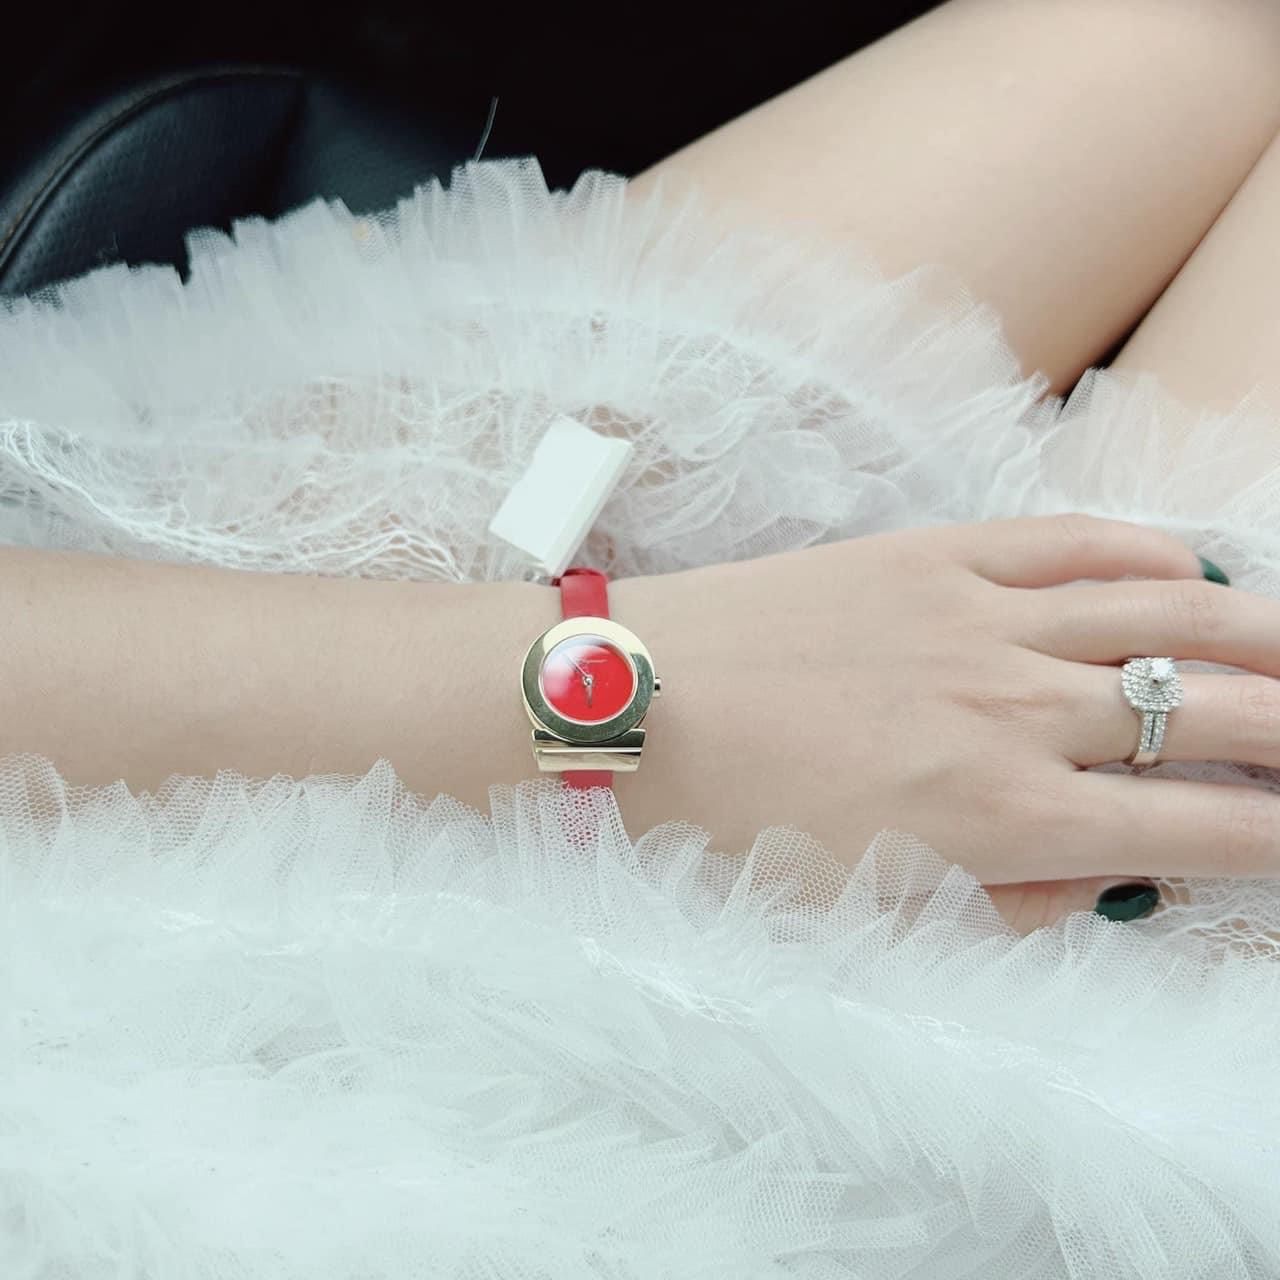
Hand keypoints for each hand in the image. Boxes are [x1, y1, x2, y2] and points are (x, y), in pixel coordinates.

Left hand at [612, 514, 1275, 931]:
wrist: (630, 706)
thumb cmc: (728, 825)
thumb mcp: (864, 911)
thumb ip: (1000, 898)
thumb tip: (1096, 872)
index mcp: (1000, 819)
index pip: (1202, 831)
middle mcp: (1012, 713)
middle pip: (1215, 715)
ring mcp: (978, 619)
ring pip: (1167, 615)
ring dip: (1262, 634)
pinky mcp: (930, 554)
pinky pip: (1071, 544)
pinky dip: (1147, 554)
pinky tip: (1189, 571)